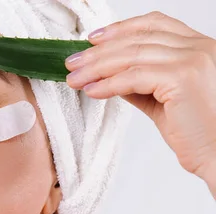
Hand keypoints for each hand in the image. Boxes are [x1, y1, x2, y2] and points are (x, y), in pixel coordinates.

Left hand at [64, 11, 215, 184]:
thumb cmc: (195, 131)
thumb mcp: (161, 98)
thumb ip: (139, 81)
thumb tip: (107, 74)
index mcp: (198, 46)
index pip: (154, 24)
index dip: (120, 29)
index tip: (93, 40)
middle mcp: (199, 47)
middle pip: (138, 39)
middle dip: (99, 51)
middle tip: (72, 63)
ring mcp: (193, 60)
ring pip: (132, 56)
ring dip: (97, 67)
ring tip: (75, 78)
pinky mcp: (183, 78)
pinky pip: (134, 76)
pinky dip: (108, 83)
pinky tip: (92, 90)